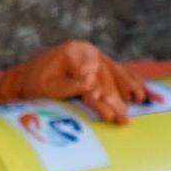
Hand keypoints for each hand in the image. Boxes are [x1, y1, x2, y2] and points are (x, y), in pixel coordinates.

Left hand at [0, 39, 158, 123]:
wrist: (28, 76)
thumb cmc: (34, 84)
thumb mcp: (45, 87)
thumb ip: (67, 86)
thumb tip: (90, 85)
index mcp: (73, 52)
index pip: (91, 76)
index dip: (100, 94)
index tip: (107, 111)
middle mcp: (88, 51)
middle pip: (106, 77)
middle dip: (116, 99)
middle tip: (124, 119)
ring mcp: (96, 55)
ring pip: (116, 73)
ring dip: (130, 88)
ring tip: (140, 102)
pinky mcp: (100, 62)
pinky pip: (119, 71)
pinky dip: (132, 81)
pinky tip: (142, 92)